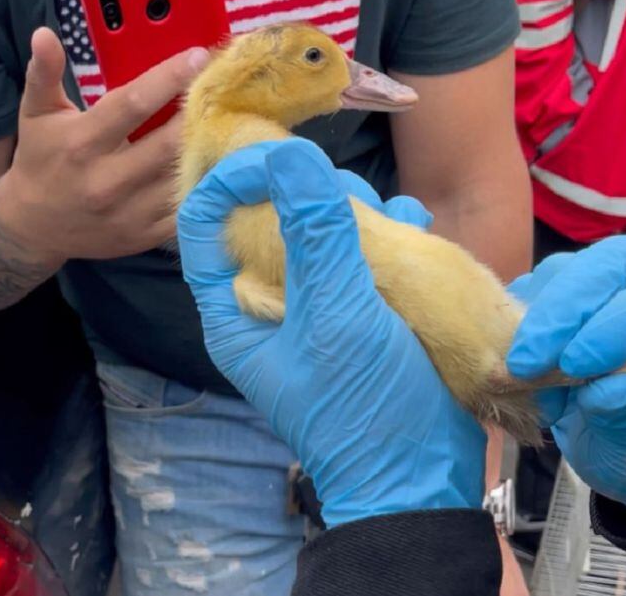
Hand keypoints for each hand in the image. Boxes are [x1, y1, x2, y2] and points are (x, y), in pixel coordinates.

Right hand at [0, 27, 209, 264]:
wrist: (33, 227)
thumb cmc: (40, 160)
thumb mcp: (35, 114)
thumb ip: (43, 72)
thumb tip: (44, 33)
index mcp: (82, 143)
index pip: (133, 105)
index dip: (169, 79)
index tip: (197, 57)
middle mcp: (107, 180)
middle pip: (169, 143)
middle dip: (199, 113)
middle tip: (221, 89)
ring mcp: (129, 213)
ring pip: (183, 177)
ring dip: (208, 148)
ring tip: (226, 121)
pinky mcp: (145, 235)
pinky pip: (187, 209)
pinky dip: (205, 185)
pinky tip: (218, 162)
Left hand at [177, 138, 482, 526]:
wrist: (422, 476)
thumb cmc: (363, 406)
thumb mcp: (335, 315)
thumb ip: (313, 233)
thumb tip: (286, 155)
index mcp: (236, 309)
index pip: (203, 222)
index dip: (227, 179)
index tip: (270, 149)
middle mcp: (270, 300)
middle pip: (271, 213)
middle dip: (311, 194)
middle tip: (349, 205)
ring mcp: (320, 300)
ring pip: (325, 224)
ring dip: (360, 211)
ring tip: (393, 225)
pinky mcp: (365, 303)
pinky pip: (369, 246)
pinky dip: (392, 232)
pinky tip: (416, 232)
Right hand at [506, 236, 625, 515]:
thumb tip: (607, 390)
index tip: (577, 365)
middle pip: (614, 264)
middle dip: (565, 310)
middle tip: (527, 363)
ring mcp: (612, 284)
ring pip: (567, 271)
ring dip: (537, 322)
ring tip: (528, 379)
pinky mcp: (568, 292)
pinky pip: (534, 289)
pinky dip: (519, 327)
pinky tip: (523, 371)